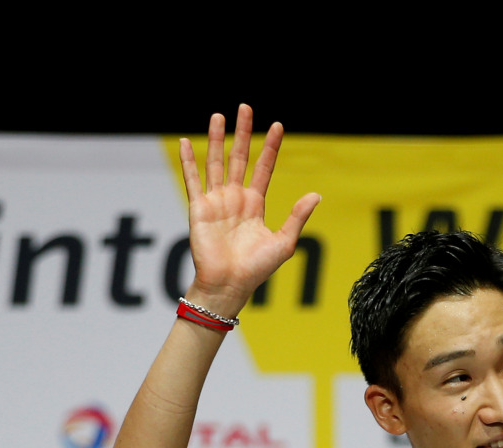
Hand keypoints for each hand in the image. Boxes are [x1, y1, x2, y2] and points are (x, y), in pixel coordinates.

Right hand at [179, 104, 319, 312]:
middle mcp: (235, 198)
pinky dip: (188, 161)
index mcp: (255, 204)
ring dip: (215, 139)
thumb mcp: (284, 242)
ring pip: (216, 162)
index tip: (277, 126)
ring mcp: (216, 201)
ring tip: (218, 115)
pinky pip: (192, 180)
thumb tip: (316, 194)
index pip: (264, 168)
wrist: (229, 285)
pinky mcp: (199, 208)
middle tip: (246, 107)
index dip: (271, 147)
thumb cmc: (256, 269)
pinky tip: (185, 142)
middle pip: (240, 157)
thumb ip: (297, 217)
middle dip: (243, 133)